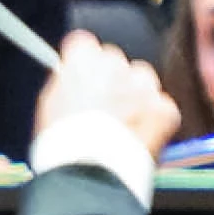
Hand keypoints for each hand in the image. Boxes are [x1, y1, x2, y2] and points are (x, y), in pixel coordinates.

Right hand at [34, 29, 178, 158]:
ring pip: (142, 78)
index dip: (81, 61)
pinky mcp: (164, 108)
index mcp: (81, 62)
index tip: (80, 73)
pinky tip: (138, 132)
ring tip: (122, 120)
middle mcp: (115, 66)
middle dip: (110, 77)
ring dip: (134, 93)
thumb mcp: (49, 104)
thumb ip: (65, 81)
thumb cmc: (62, 143)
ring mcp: (143, 87)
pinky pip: (162, 104)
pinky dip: (154, 117)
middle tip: (101, 104)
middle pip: (115, 59)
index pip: (84, 43)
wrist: (90, 172)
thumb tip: (72, 75)